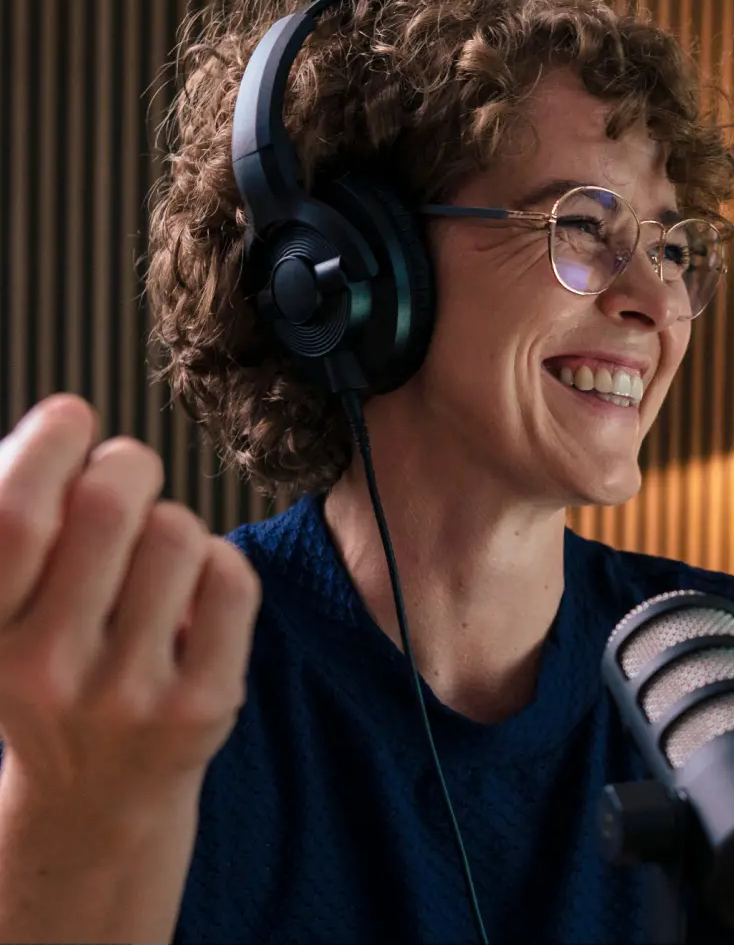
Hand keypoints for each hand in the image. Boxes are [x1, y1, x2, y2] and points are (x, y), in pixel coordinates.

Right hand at [0, 394, 260, 831]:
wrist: (95, 796)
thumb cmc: (53, 669)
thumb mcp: (5, 614)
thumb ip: (22, 529)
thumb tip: (62, 421)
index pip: (14, 514)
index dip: (49, 442)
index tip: (71, 417)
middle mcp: (45, 669)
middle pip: (108, 505)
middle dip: (128, 464)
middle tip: (128, 473)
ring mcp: (126, 693)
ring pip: (177, 533)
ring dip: (172, 521)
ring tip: (155, 556)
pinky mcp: (199, 705)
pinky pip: (232, 577)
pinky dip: (218, 561)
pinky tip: (194, 590)